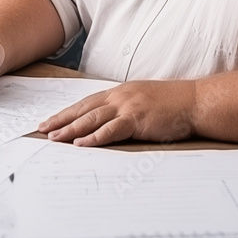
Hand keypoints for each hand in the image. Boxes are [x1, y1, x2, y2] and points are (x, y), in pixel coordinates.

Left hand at [38, 80, 196, 145]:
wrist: (195, 101)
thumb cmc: (173, 104)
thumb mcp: (144, 101)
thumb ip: (125, 109)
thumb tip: (109, 122)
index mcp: (120, 93)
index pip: (86, 103)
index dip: (67, 113)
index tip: (50, 121)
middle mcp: (120, 97)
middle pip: (83, 109)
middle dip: (61, 120)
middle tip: (41, 130)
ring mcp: (128, 106)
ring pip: (92, 119)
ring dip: (71, 129)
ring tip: (54, 138)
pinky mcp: (137, 118)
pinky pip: (111, 129)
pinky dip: (94, 137)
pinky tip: (81, 144)